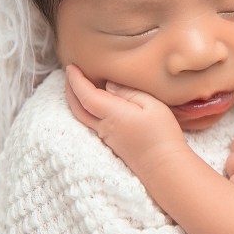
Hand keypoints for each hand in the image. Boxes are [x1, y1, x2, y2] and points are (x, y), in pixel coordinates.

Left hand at [64, 64, 185, 167]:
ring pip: (83, 117)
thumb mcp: (152, 105)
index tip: (71, 67)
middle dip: (70, 90)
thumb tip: (109, 85)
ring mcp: (106, 137)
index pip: (85, 95)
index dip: (75, 80)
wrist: (164, 166)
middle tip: (70, 74)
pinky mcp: (112, 144)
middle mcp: (104, 127)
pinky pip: (92, 123)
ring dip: (76, 100)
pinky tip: (95, 104)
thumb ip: (129, 93)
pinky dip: (87, 110)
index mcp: (112, 114)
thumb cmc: (162, 134)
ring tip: (79, 86)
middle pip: (77, 108)